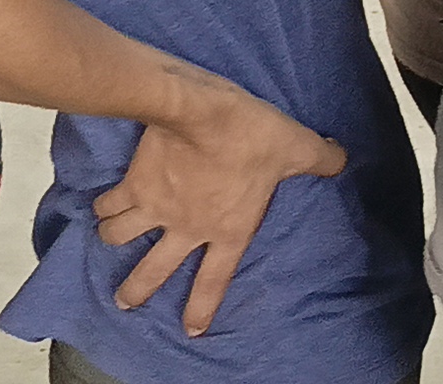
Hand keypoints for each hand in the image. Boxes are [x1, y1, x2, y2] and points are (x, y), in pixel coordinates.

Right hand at [94, 79, 348, 335]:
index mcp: (228, 229)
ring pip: (120, 237)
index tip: (191, 329)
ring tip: (109, 240)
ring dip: (112, 240)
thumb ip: (321, 159)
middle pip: (152, 272)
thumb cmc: (253, 135)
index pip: (215, 279)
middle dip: (136, 290)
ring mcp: (154, 208)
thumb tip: (342, 158)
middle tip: (126, 301)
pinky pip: (108, 203)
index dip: (202, 307)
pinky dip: (102, 205)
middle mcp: (186, 228)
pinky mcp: (132, 184)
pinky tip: (100, 204)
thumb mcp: (297, 147)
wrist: (200, 111)